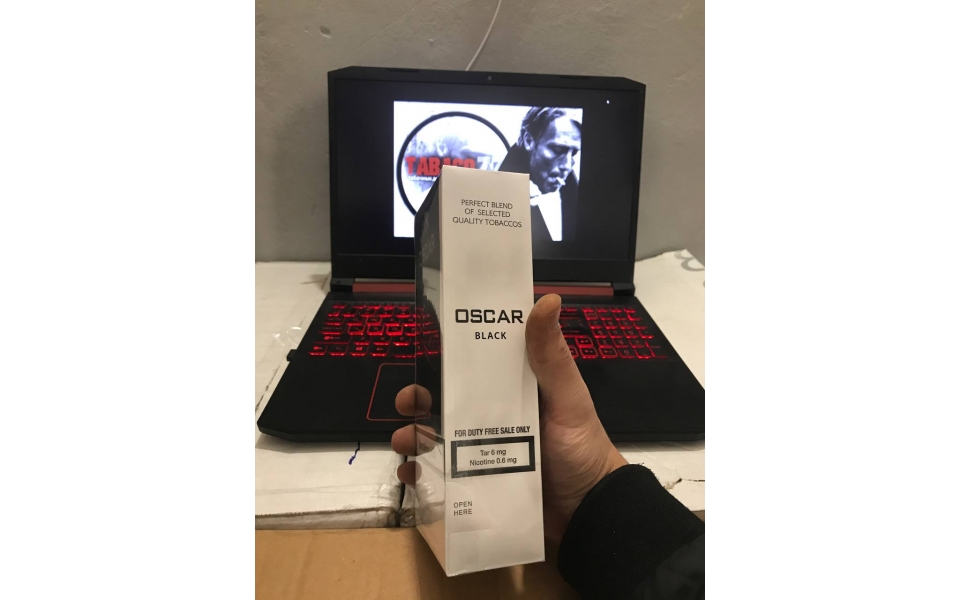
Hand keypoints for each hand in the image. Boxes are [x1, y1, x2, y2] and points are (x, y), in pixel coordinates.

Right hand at [391, 294, 625, 541]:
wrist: (589, 512)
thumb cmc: (581, 448)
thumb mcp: (568, 398)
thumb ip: (552, 355)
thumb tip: (547, 299)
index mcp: (513, 389)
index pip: (475, 365)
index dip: (446, 357)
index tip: (424, 349)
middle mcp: (494, 417)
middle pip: (446, 401)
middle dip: (418, 399)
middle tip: (406, 403)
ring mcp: (484, 452)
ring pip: (437, 438)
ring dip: (413, 437)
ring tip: (404, 442)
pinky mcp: (479, 484)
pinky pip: (442, 478)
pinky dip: (422, 477)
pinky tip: (411, 475)